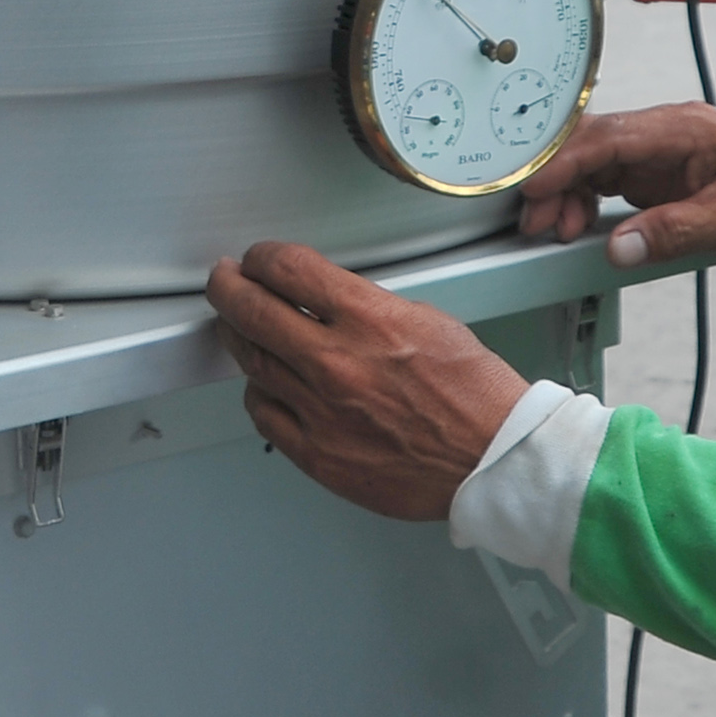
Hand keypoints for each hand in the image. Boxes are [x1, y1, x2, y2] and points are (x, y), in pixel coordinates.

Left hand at [205, 241, 532, 521]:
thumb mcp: (427, 319)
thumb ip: (366, 307)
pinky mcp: (317, 454)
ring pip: (250, 362)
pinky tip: (268, 384)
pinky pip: (264, 414)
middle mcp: (337, 363)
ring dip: (240, 337)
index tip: (258, 259)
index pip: (287, 269)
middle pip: (250, 310)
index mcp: (369, 320)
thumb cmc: (472, 395)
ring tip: (242, 328)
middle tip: (225, 281)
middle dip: (228, 287)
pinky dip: (260, 392)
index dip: (262, 257)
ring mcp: (321, 411)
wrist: (490, 459)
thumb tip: (325, 299)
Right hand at [515, 104, 715, 269]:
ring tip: (556, 231)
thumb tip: (620, 248)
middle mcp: (664, 132)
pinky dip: (584, 203)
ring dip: (566, 196)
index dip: (564, 162)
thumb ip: (674, 233)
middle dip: (554, 182)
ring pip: (591, 164)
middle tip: (536, 222)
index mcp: (682, 128)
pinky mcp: (656, 174)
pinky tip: (578, 228)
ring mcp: (657, 152)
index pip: (607, 137)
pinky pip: (605, 182)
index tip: (534, 188)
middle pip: (589, 146)